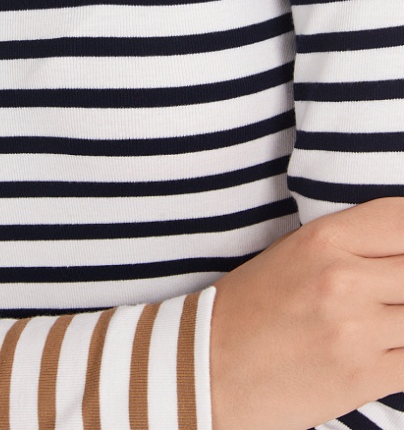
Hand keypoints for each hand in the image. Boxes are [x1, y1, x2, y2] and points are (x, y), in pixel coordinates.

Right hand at [209, 197, 403, 429]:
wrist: (211, 367)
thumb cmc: (253, 306)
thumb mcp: (296, 252)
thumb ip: (355, 245)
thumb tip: (402, 250)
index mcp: (323, 239)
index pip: (402, 219)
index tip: (401, 251)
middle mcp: (342, 279)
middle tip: (389, 293)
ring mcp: (355, 330)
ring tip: (386, 321)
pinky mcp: (363, 376)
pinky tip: (389, 348)